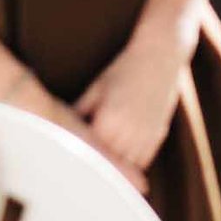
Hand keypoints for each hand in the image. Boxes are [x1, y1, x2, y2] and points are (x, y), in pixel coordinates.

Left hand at [72, 36, 181, 186]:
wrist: (160, 54)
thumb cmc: (124, 68)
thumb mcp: (96, 88)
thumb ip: (79, 112)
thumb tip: (60, 128)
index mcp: (108, 122)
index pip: (88, 151)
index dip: (79, 155)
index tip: (68, 158)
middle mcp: (128, 133)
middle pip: (106, 163)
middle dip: (97, 162)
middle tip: (82, 162)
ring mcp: (146, 136)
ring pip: (125, 166)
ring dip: (116, 165)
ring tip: (103, 161)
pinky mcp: (159, 133)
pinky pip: (142, 160)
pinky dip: (132, 161)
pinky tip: (122, 154)